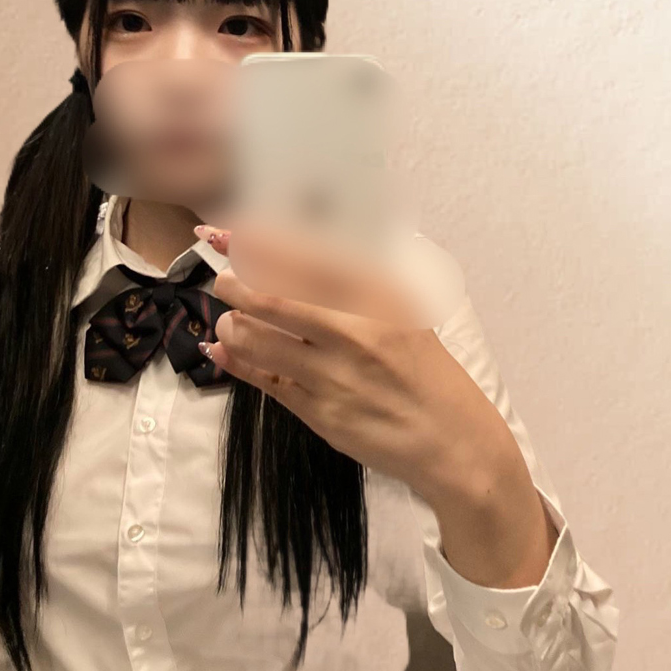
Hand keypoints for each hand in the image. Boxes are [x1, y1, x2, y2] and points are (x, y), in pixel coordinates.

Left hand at [194, 219, 507, 501]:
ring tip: (230, 320)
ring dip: (233, 325)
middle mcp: (354, 329)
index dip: (263, 243)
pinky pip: (264, 380)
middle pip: (274, 297)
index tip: (233, 232)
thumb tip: (295, 258)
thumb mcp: (403, 312)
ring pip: (260, 340)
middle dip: (236, 285)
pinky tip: (221, 350)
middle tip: (223, 280)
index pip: (308, 259)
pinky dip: (235, 362)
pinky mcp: (318, 411)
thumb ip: (355, 285)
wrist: (449, 438)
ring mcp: (333, 373)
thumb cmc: (426, 370)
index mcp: (378, 296)